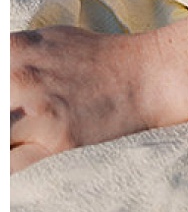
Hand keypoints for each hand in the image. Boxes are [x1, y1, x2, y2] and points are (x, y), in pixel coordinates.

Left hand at [10, 25, 179, 171]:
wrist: (148, 76)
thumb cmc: (96, 58)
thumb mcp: (44, 40)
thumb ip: (9, 58)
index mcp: (11, 51)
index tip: (1, 112)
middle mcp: (18, 80)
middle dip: (0, 124)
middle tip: (10, 128)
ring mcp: (37, 114)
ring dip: (5, 144)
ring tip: (19, 141)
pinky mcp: (57, 146)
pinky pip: (10, 171)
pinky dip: (11, 168)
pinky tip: (23, 158)